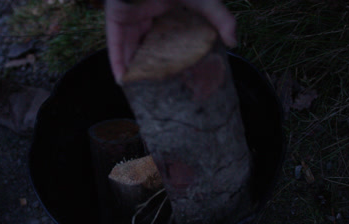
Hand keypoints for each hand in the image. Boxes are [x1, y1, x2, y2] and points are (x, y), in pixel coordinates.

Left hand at [105, 0, 236, 82]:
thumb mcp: (206, 2)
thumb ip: (221, 19)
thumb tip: (234, 43)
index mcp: (165, 11)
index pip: (165, 37)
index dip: (168, 55)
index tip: (174, 73)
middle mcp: (146, 14)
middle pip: (145, 45)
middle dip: (148, 64)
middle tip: (155, 86)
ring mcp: (130, 16)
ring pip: (128, 47)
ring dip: (131, 67)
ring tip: (138, 90)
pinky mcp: (116, 16)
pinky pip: (114, 42)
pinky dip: (117, 61)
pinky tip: (121, 79)